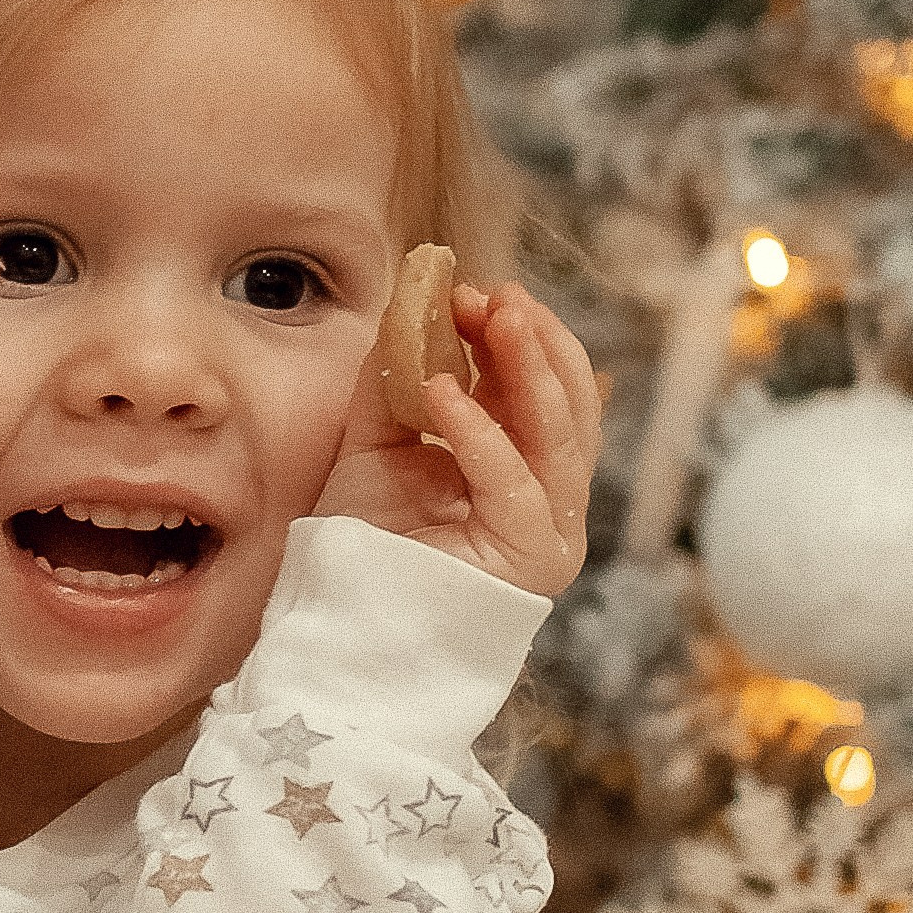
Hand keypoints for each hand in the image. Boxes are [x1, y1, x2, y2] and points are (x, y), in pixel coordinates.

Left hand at [314, 278, 600, 597]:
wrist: (342, 620)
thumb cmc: (364, 541)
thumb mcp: (377, 442)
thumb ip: (397, 379)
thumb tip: (410, 304)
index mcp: (525, 467)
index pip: (548, 389)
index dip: (521, 336)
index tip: (475, 292)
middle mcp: (549, 498)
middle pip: (570, 404)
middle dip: (535, 342)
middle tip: (495, 295)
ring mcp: (549, 530)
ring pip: (559, 435)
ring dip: (527, 368)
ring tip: (489, 317)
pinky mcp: (529, 558)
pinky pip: (513, 483)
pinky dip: (480, 432)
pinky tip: (444, 392)